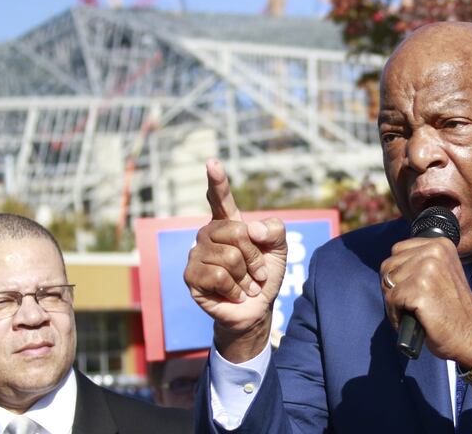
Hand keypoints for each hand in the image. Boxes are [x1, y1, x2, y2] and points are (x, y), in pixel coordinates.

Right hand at [183, 159, 287, 361]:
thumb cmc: (265, 276)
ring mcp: (196, 254)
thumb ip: (274, 229)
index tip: (211, 161)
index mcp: (228, 223)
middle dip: (255, 257)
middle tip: (258, 274)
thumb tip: (250, 229)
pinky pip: (218, 276)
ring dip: (246, 276)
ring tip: (246, 285)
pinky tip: (235, 294)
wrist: (258, 309)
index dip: (217, 180)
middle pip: (236, 233)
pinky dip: (235, 289)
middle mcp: (208, 234)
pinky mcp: (191, 277)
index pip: (220, 198)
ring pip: (229, 257)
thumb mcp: (279, 248)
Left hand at [380, 237, 471, 366]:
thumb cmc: (452, 309)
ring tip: (411, 312)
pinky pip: (391, 300)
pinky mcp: (420, 289)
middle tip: (409, 304)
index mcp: (439, 244)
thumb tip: (389, 268)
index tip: (410, 289)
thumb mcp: (440, 273)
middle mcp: (434, 251)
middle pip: (388, 266)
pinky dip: (395, 314)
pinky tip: (412, 320)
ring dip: (393, 302)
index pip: (398, 250)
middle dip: (392, 287)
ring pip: (387, 282)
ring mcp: (427, 269)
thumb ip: (419, 263)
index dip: (398, 273)